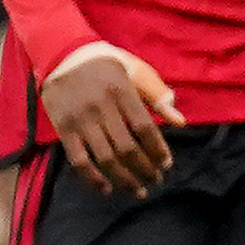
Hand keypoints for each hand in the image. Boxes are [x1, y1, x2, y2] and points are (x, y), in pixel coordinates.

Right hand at [47, 43, 184, 192]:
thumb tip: (180, 121)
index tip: (167, 163)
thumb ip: (158, 96)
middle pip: (127, 148)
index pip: (145, 128)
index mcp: (123, 92)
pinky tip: (106, 189)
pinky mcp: (63, 129)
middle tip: (156, 180)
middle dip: (145, 169)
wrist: (63, 54)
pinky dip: (92, 179)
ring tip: (138, 190)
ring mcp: (80, 120)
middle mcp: (101, 108)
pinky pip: (78, 160)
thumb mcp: (137, 71)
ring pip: (105, 158)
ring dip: (124, 179)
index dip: (157, 149)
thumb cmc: (108, 63)